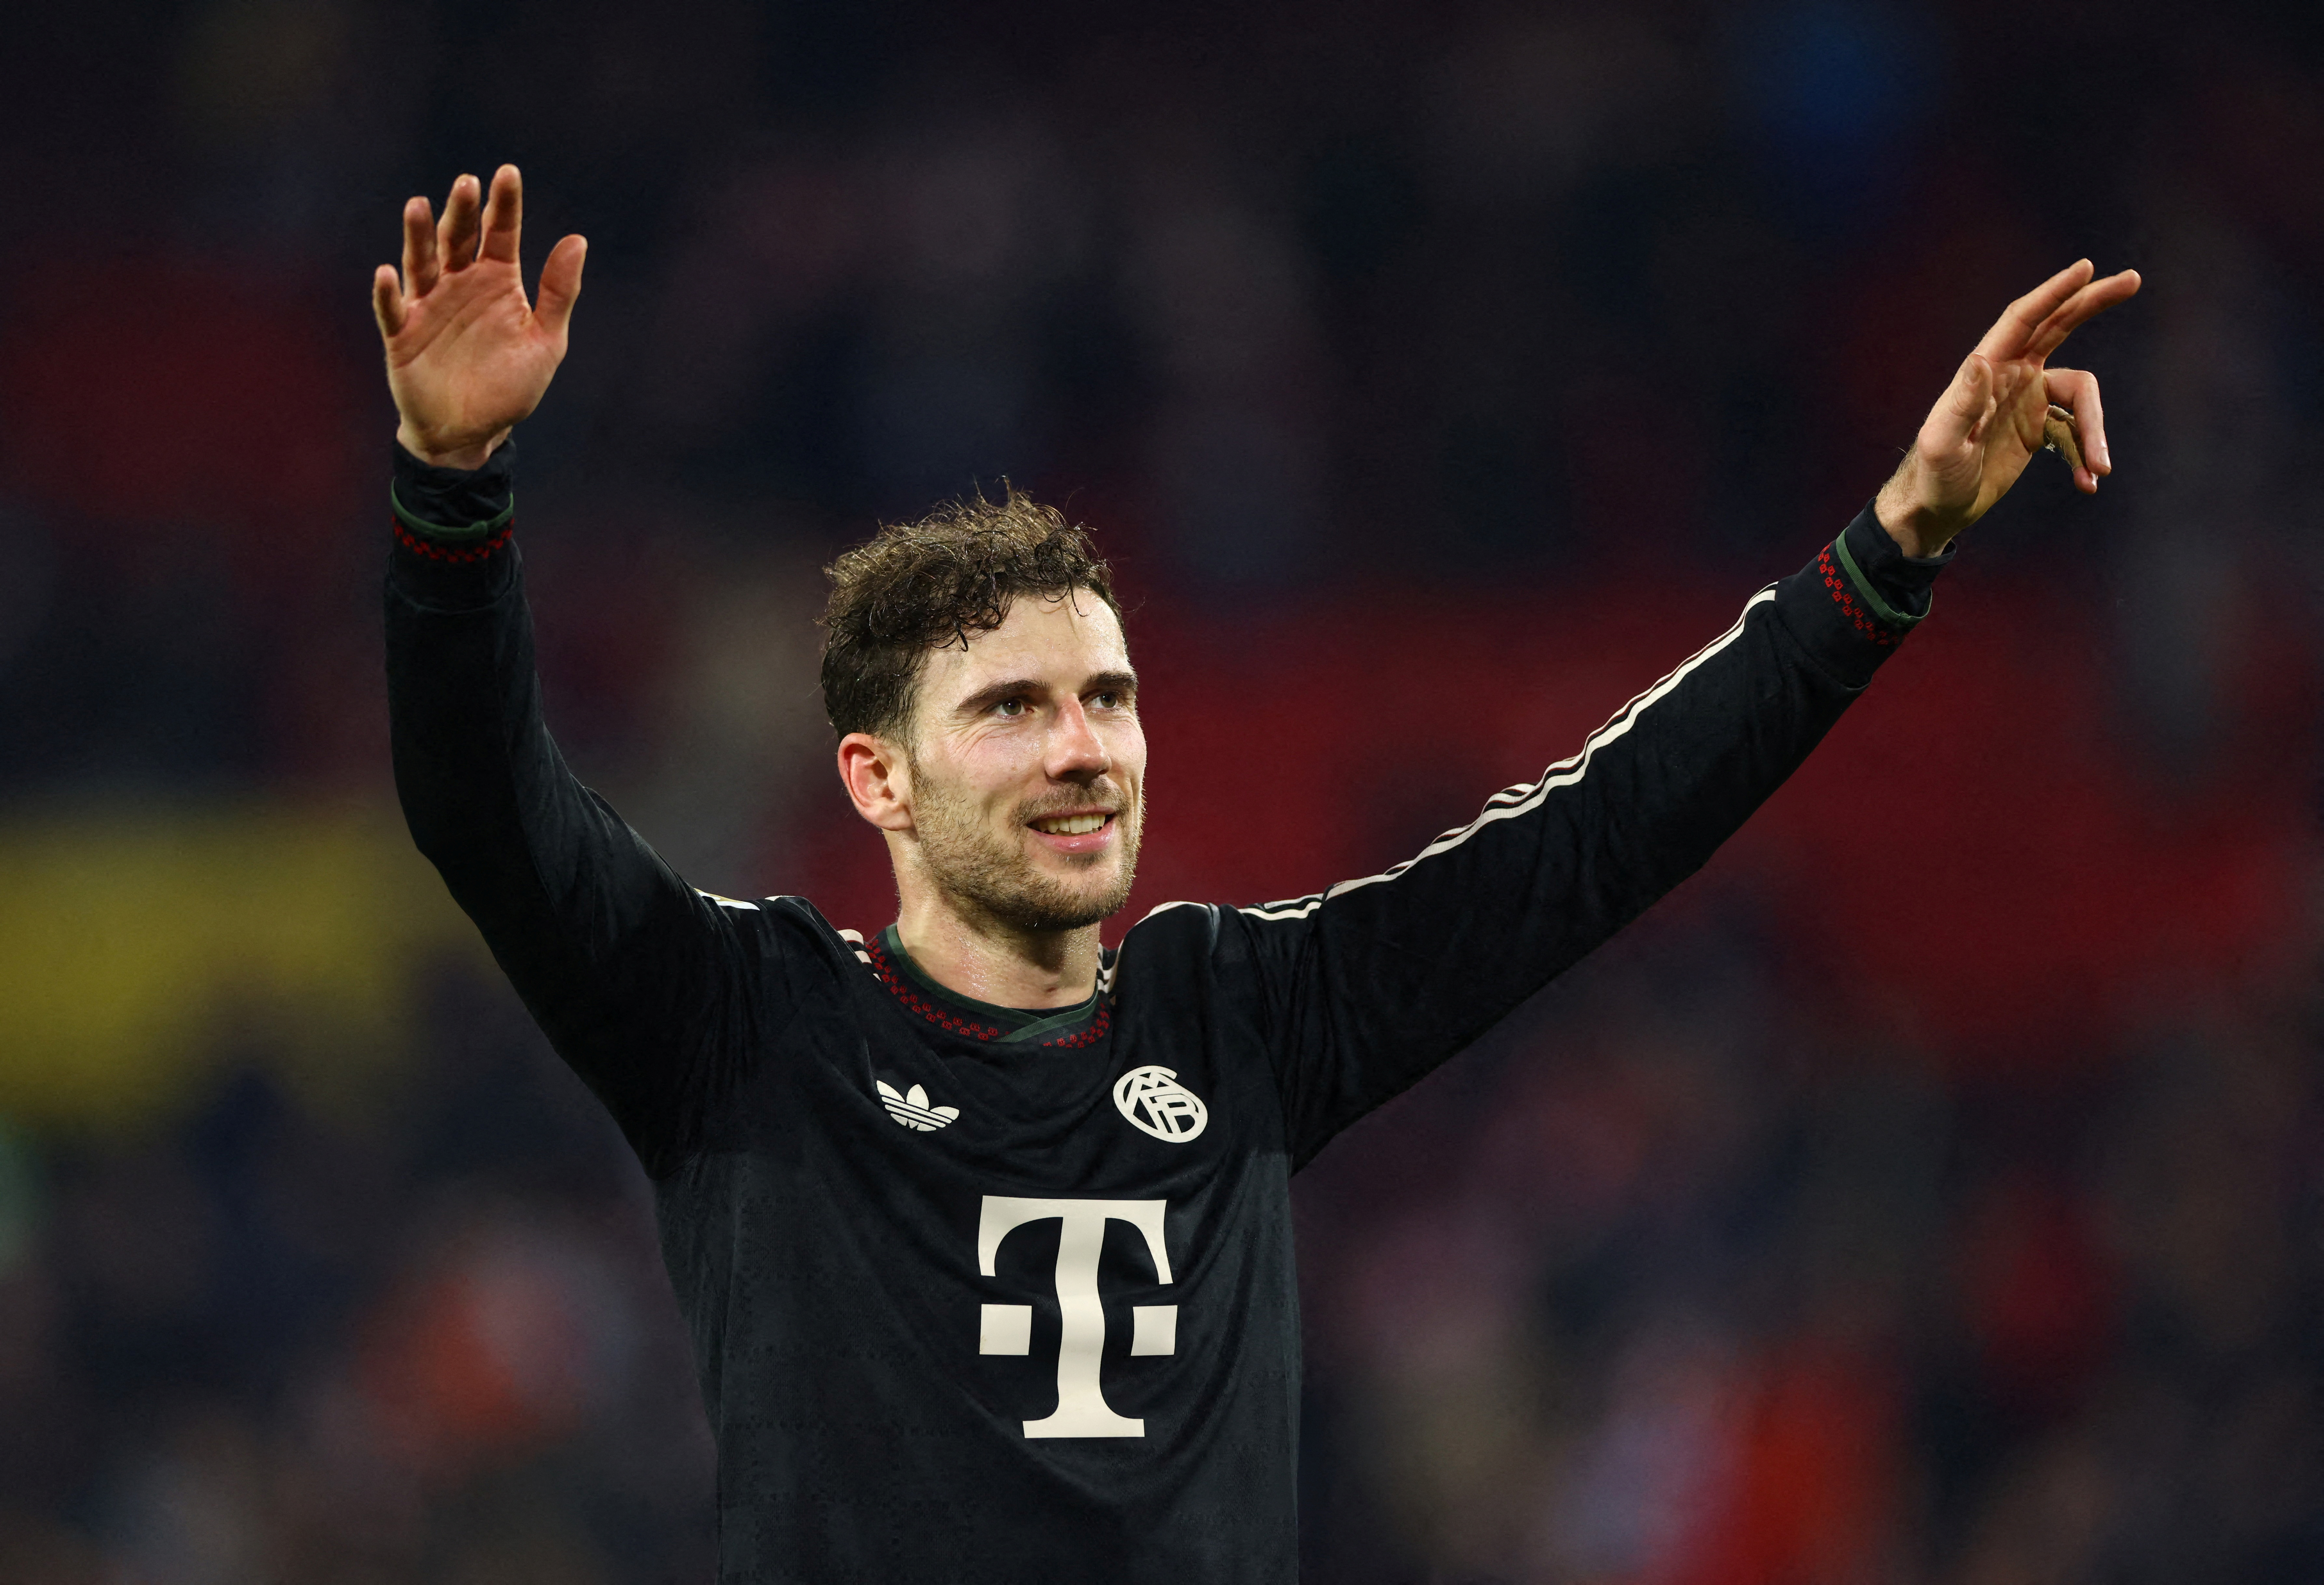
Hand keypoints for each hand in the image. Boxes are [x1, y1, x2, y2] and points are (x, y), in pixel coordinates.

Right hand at [371, 165, 585, 469]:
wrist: (473, 433)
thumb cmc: (510, 386)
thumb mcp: (545, 341)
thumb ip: (558, 293)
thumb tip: (577, 240)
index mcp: (497, 282)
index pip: (501, 234)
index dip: (504, 205)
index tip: (507, 173)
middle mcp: (460, 285)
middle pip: (459, 239)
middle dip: (461, 212)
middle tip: (466, 184)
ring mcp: (429, 306)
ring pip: (422, 263)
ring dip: (419, 236)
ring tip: (419, 206)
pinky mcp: (403, 334)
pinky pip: (393, 309)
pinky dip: (389, 292)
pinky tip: (387, 273)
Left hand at [1875, 260, 2141, 556]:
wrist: (1938, 508)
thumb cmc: (1933, 476)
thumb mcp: (1942, 443)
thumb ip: (1961, 404)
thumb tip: (1981, 360)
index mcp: (1987, 369)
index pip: (2024, 320)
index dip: (2054, 293)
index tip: (2086, 268)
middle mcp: (2011, 376)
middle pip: (2059, 326)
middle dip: (2093, 302)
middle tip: (2133, 280)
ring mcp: (2027, 400)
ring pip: (2081, 397)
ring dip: (2095, 432)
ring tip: (2100, 471)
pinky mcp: (2038, 428)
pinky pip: (2075, 432)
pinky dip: (2085, 455)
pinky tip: (2087, 483)